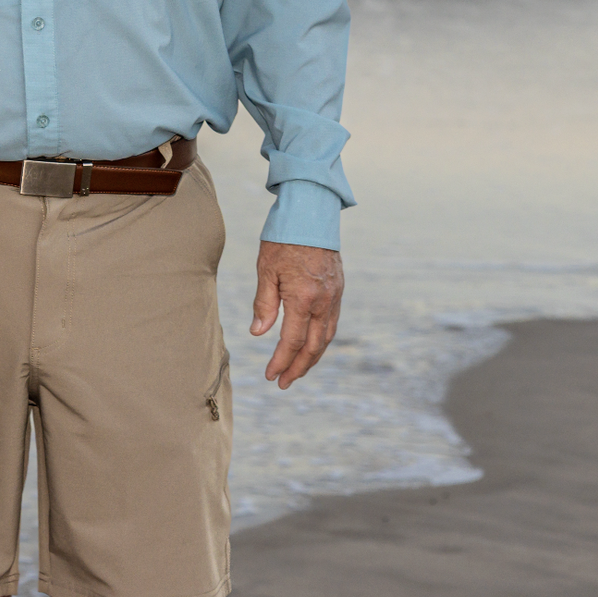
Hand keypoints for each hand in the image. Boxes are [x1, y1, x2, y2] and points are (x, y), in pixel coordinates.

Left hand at [250, 239, 343, 389]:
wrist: (311, 213)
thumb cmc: (283, 239)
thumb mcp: (266, 270)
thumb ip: (264, 304)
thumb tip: (258, 333)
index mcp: (303, 298)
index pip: (291, 341)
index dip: (280, 361)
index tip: (270, 376)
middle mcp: (323, 301)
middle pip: (313, 346)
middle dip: (298, 367)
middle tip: (283, 383)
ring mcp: (334, 296)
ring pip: (326, 337)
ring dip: (312, 357)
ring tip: (297, 370)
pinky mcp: (338, 289)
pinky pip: (331, 322)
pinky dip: (321, 339)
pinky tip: (311, 345)